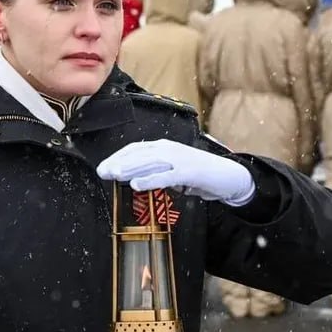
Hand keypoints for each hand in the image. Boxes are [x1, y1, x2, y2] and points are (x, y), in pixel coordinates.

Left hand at [97, 139, 254, 205]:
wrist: (229, 176)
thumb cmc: (200, 174)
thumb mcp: (174, 171)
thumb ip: (157, 172)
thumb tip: (136, 179)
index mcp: (165, 147)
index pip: (136, 149)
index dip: (118, 157)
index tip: (104, 166)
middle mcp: (170, 149)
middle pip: (139, 154)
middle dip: (119, 162)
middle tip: (102, 171)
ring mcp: (180, 160)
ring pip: (149, 162)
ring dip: (129, 168)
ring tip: (114, 175)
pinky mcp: (189, 172)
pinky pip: (165, 176)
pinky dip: (150, 180)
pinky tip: (136, 185)